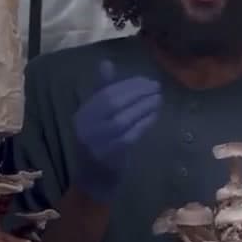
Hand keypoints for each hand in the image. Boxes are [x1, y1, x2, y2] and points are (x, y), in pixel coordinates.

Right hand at [72, 60, 160, 202]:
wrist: (94, 178)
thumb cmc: (99, 142)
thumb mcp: (97, 115)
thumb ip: (102, 90)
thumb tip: (107, 63)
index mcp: (82, 114)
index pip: (105, 93)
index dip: (128, 85)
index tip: (147, 81)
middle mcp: (86, 127)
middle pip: (114, 104)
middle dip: (138, 94)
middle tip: (157, 87)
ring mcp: (98, 142)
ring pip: (123, 119)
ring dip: (144, 107)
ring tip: (159, 99)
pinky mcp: (111, 155)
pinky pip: (130, 135)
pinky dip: (144, 123)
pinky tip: (154, 116)